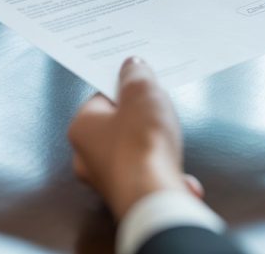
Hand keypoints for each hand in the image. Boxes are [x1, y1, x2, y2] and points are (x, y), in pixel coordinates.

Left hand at [68, 58, 200, 218]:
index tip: (141, 82)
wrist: (154, 196)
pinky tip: (183, 179)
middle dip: (142, 120)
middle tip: (159, 110)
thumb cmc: (141, 145)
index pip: (101, 99)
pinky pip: (149, 179)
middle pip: (118, 126)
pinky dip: (165, 176)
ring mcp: (107, 181)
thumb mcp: (142, 93)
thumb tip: (133, 67)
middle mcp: (87, 157)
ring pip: (134, 154)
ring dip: (156, 149)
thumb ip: (137, 76)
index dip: (124, 88)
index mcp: (81, 128)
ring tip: (171, 143)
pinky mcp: (128, 197)